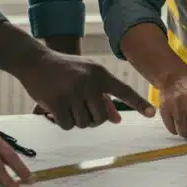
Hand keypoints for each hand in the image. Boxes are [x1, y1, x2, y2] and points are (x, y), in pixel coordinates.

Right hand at [19, 51, 155, 129]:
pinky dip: (62, 122)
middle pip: (100, 118)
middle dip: (91, 119)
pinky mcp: (57, 101)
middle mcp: (90, 82)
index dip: (138, 103)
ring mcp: (73, 91)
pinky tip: (55, 108)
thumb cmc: (63, 70)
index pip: (123, 90)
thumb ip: (102, 96)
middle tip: (79, 108)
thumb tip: (117, 119)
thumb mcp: (86, 76)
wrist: (34, 60)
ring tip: (65, 104)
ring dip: (75, 120)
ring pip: (84, 123)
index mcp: (100, 73)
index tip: (152, 113)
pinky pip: (68, 125)